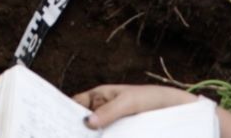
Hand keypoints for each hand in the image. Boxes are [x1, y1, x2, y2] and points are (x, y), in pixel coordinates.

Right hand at [71, 84, 195, 129]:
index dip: (64, 111)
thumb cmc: (152, 99)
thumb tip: (87, 123)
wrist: (177, 112)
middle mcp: (102, 112)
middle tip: (63, 136)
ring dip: (88, 137)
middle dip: (73, 129)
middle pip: (82, 122)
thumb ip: (109, 111)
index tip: (54, 122)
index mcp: (100, 97)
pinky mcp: (120, 137)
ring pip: (94, 134)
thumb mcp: (129, 102)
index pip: (76, 104)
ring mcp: (111, 127)